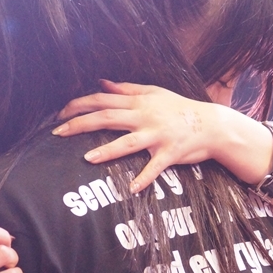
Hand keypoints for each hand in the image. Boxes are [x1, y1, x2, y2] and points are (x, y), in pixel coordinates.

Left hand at [53, 80, 224, 192]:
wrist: (213, 124)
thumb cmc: (180, 109)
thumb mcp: (154, 93)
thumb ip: (127, 89)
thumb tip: (102, 83)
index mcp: (139, 102)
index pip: (102, 99)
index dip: (79, 105)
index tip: (60, 114)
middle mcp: (145, 116)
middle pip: (107, 117)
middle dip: (80, 124)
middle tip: (58, 133)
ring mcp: (158, 135)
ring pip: (128, 142)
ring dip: (107, 151)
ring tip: (87, 159)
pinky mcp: (170, 153)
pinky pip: (155, 166)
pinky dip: (144, 178)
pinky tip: (131, 189)